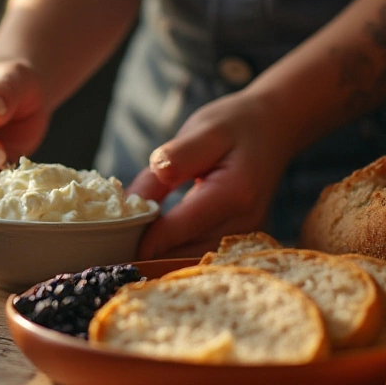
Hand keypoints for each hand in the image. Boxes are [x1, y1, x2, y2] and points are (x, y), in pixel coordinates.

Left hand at [128, 90, 296, 258]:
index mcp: (233, 193)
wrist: (276, 127)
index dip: (145, 240)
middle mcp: (244, 222)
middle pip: (186, 253)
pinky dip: (176, 252)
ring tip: (123, 249)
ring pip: (194, 260)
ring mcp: (246, 235)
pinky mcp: (240, 239)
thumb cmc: (236, 124)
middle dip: (149, 255)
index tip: (112, 244)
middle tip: (109, 251)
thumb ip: (173, 160)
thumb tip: (137, 194)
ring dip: (161, 258)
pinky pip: (203, 254)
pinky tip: (150, 244)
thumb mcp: (204, 130)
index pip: (181, 228)